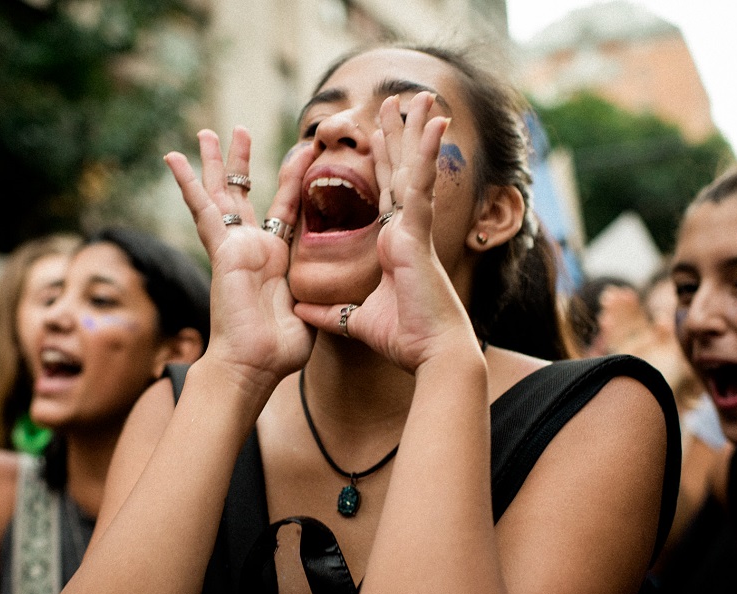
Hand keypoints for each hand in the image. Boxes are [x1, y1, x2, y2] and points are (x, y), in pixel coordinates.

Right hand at [165, 127, 316, 388]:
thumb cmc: (280, 350)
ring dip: (215, 163)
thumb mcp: (311, 309)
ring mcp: (234, 247)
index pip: (285, 208)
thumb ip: (321, 291)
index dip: (294, 179)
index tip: (304, 150)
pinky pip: (203, 210)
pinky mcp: (221, 250)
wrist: (255, 366)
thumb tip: (342, 290)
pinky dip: (188, 183)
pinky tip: (175, 158)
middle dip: (239, 162)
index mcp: (275, 257)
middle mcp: (252, 247)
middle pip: (245, 194)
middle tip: (238, 130)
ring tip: (208, 131)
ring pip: (222, 194)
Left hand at [294, 92, 480, 371]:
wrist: (429, 354)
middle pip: (400, 173)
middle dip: (399, 137)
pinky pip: (421, 186)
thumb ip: (329, 312)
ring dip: (416, 132)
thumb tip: (301, 311)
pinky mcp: (418, 234)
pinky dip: (427, 154)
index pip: (386, 195)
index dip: (384, 164)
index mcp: (391, 246)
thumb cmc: (403, 339)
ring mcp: (413, 230)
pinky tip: (435, 124)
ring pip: (414, 170)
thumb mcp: (353, 321)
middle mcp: (405, 231)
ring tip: (422, 97)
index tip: (379, 136)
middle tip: (400, 101)